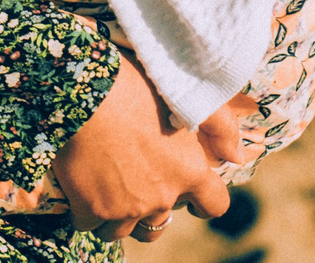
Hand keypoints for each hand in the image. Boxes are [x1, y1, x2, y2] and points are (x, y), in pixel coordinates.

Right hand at [50, 51, 228, 241]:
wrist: (80, 90)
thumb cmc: (131, 84)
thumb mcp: (181, 95)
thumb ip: (218, 125)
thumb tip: (236, 157)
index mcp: (189, 171)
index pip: (213, 205)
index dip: (201, 201)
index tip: (188, 195)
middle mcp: (162, 197)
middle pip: (160, 223)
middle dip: (149, 206)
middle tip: (132, 180)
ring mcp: (125, 208)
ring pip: (122, 230)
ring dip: (116, 215)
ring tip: (103, 189)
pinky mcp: (91, 209)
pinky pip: (89, 224)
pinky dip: (85, 211)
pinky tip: (78, 187)